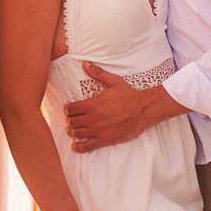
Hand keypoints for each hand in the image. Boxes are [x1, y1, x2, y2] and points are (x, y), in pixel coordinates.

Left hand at [65, 65, 187, 151]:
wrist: (143, 110)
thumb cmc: (128, 95)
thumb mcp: (114, 81)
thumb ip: (98, 73)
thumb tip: (85, 64)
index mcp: (92, 104)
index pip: (70, 109)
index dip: (68, 109)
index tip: (70, 109)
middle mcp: (92, 118)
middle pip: (71, 122)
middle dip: (71, 120)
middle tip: (74, 119)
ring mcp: (97, 130)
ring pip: (76, 134)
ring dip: (73, 132)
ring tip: (75, 130)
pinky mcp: (104, 140)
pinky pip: (86, 147)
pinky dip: (79, 147)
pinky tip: (76, 145)